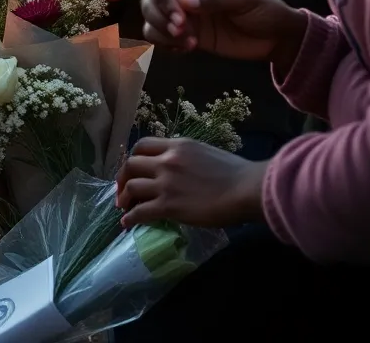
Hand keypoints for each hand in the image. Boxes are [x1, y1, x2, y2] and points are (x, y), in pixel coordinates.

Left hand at [116, 137, 266, 228]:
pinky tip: (127, 224)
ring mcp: (166, 183)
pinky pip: (141, 211)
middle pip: (131, 165)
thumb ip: (185, 157)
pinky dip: (130, 218)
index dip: (132, 158)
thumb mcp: (205, 152)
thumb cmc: (236, 172)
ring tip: (123, 208)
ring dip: (123, 198)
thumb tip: (178, 168)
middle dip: (122, 178)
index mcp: (177, 146)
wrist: (247, 189)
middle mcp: (166, 161)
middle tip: (123, 191)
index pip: (143, 146)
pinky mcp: (169, 205)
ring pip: (132, 187)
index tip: (132, 170)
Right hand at [141, 0, 307, 62]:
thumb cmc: (264, 10)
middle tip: (181, 29)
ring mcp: (184, 15)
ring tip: (188, 43)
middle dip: (160, 15)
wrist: (276, 39)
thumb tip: (185, 2)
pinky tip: (185, 49)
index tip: (175, 9)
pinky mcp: (186, 35)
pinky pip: (161, 38)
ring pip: (152, 18)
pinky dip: (165, 44)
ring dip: (161, 32)